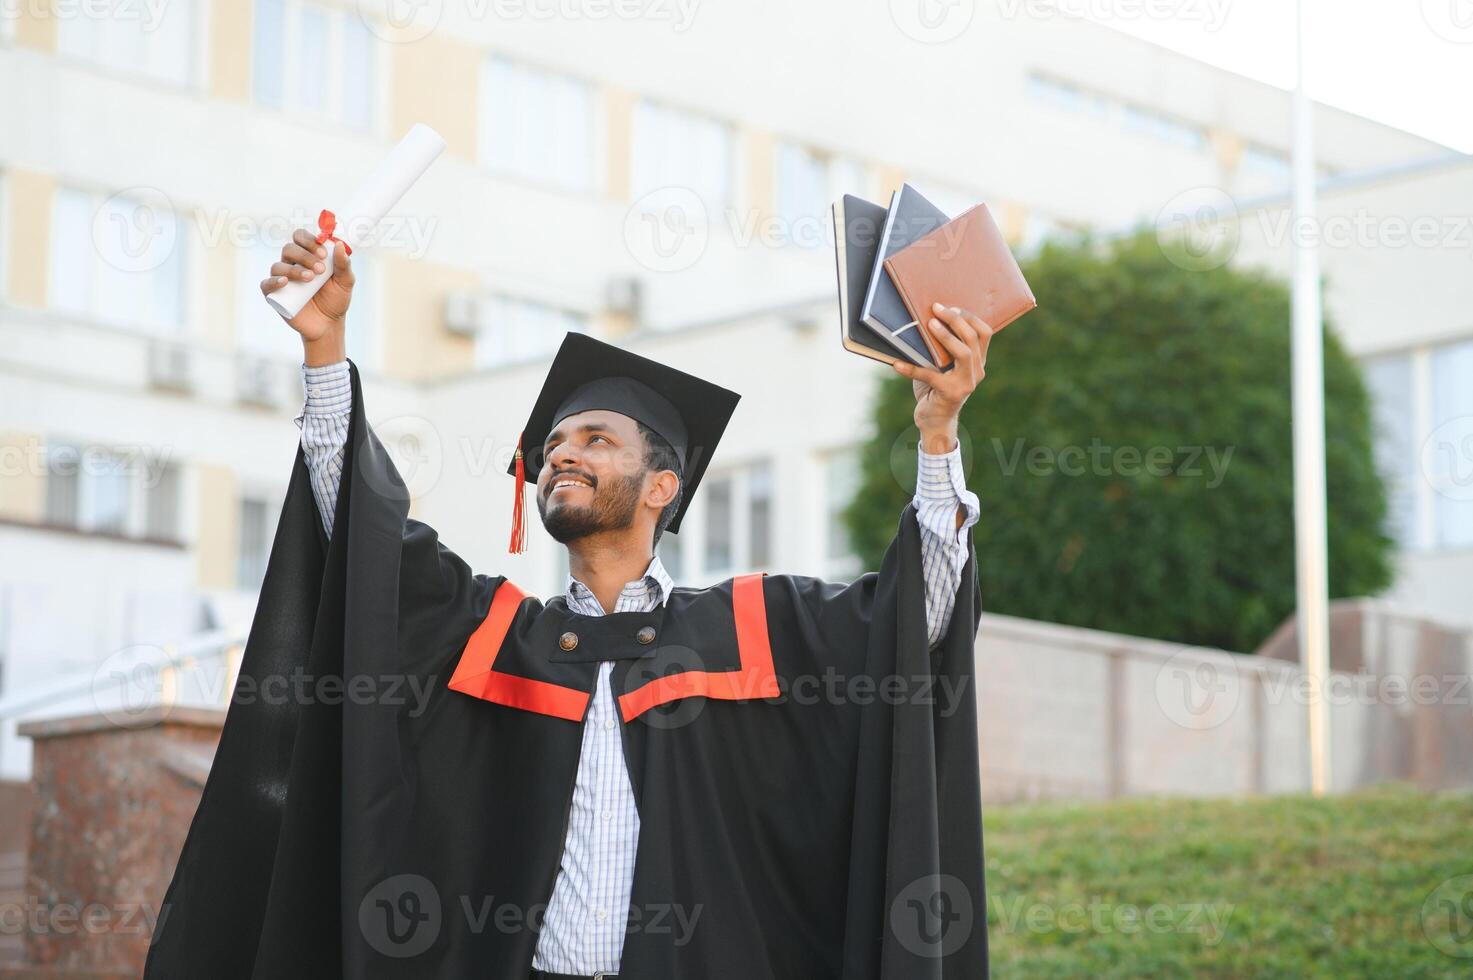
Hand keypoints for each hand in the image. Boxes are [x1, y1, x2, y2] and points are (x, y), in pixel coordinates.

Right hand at [260, 227, 354, 364]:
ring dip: (294, 270)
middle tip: (320, 270)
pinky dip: (273, 281)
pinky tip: (284, 282)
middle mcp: (292, 264)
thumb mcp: (345, 282)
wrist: (328, 324)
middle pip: (289, 249)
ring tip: (310, 279)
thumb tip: (338, 245)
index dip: (309, 241)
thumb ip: (344, 265)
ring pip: (278, 265)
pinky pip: (266, 284)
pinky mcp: (274, 295)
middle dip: (305, 256)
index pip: (300, 237)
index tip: (323, 254)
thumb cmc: (336, 300)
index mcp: (307, 256)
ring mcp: (282, 279)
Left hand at [891, 303, 992, 453]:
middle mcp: (977, 371)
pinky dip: (911, 369)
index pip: (984, 332)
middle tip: (936, 308)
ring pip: (964, 353)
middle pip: (973, 338)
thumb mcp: (941, 365)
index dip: (969, 316)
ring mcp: (966, 383)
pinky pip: (930, 376)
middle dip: (955, 320)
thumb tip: (922, 319)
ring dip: (946, 336)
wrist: (934, 420)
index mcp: (978, 361)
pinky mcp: (950, 394)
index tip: (951, 306)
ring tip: (929, 324)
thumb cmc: (935, 387)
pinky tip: (896, 364)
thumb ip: (940, 347)